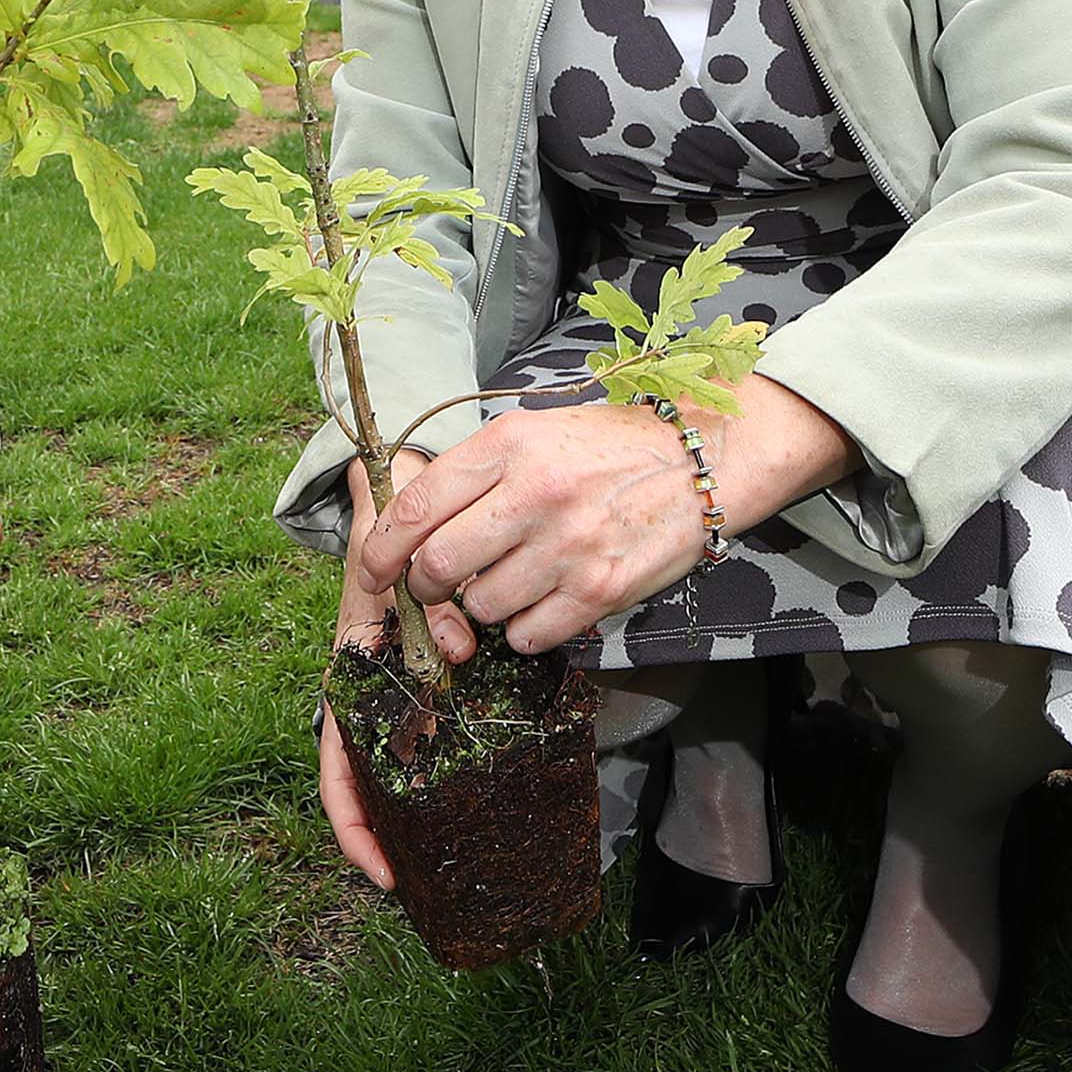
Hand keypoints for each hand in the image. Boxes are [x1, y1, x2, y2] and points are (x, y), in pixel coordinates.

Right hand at [318, 453, 472, 892]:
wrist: (400, 500)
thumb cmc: (387, 531)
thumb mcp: (391, 558)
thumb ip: (428, 601)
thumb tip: (460, 648)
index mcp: (347, 677)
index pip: (336, 768)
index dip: (353, 826)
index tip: (381, 871)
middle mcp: (373, 693)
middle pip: (370, 783)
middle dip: (390, 837)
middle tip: (423, 886)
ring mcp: (406, 688)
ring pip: (409, 761)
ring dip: (423, 808)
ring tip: (459, 854)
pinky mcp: (440, 674)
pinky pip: (449, 722)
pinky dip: (462, 752)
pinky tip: (491, 781)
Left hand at [352, 379, 853, 656]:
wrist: (700, 460)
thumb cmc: (604, 448)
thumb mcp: (531, 435)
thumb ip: (472, 476)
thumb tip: (408, 530)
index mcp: (507, 446)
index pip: (416, 506)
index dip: (380, 549)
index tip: (372, 570)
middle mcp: (535, 494)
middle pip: (438, 565)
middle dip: (427, 585)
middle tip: (441, 584)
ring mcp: (570, 546)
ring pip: (483, 608)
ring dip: (483, 608)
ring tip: (510, 582)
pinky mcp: (603, 590)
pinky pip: (530, 636)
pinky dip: (525, 630)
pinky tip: (544, 601)